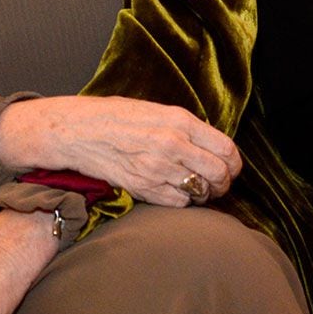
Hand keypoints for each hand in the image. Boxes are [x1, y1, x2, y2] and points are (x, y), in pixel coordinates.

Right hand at [0, 95, 242, 205]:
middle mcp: (173, 145)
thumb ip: (187, 127)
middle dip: (224, 182)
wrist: (78, 131)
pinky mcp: (143, 187)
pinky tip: (176, 192)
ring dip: (205, 193)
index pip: (227, 149)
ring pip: (201, 191)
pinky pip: (178, 202)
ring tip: (199, 188)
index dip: (234, 163)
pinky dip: (183, 201)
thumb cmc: (117, 116)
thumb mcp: (158, 111)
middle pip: (219, 174)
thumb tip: (212, 145)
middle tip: (219, 183)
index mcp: (181, 121)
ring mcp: (158, 169)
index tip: (231, 167)